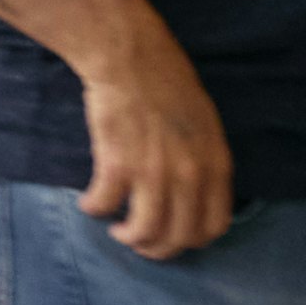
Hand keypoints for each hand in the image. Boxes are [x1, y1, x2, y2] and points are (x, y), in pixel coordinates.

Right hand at [73, 30, 237, 257]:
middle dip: (157, 248)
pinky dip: (94, 208)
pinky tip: (89, 202)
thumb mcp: (206, 125)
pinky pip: (104, 203)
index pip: (214, 226)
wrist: (130, 56)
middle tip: (140, 240)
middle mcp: (189, 176)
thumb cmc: (166, 83)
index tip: (173, 236)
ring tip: (116, 228)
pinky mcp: (117, 163)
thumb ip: (205, 161)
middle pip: (178, 237)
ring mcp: (153, 172)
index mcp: (216, 166)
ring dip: (128, 237)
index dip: (191, 240)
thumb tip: (196, 193)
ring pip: (144, 230)